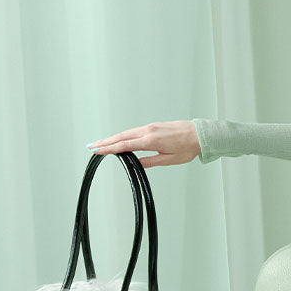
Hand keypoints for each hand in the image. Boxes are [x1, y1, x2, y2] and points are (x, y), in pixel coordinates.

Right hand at [86, 120, 200, 166]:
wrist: (198, 134)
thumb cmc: (187, 148)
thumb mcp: (169, 160)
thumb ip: (150, 161)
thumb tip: (136, 164)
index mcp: (151, 140)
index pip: (125, 145)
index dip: (110, 148)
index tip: (98, 151)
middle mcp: (148, 131)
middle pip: (121, 136)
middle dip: (105, 142)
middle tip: (91, 147)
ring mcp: (149, 127)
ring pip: (126, 132)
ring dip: (112, 138)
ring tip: (100, 143)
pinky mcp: (152, 126)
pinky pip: (134, 131)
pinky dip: (123, 135)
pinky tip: (118, 140)